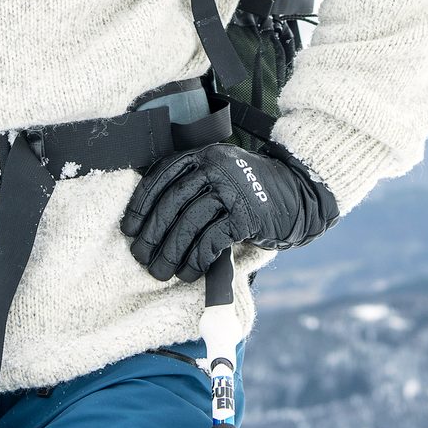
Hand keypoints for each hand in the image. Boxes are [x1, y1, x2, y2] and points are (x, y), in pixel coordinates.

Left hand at [119, 143, 338, 281]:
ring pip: (189, 223)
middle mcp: (215, 167)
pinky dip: (196, 259)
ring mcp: (232, 189)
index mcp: (203, 154)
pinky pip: (211, 240)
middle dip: (152, 235)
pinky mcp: (247, 215)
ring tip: (162, 272)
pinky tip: (190, 272)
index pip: (160, 176)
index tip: (129, 229)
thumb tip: (149, 221)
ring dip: (171, 253)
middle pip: (171, 202)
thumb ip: (193, 185)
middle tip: (142, 258)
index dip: (140, 205)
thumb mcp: (220, 174)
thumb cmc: (251, 189)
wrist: (299, 193)